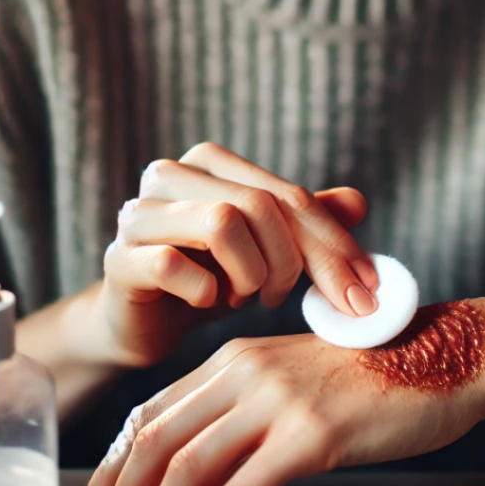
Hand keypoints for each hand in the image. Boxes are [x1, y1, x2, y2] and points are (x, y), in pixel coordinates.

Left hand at [74, 300, 484, 485]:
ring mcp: (279, 400)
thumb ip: (247, 412)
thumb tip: (201, 474)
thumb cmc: (378, 372)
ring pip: (188, 470)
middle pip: (157, 440)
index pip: (153, 411)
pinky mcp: (311, 434)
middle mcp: (247, 371)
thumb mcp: (298, 379)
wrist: (447, 354)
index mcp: (238, 356)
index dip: (116, 462)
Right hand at [94, 142, 379, 368]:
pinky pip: (174, 264)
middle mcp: (171, 174)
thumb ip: (308, 222)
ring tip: (245, 294)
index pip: (289, 195)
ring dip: (249, 273)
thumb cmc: (210, 275)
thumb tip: (358, 203)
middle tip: (293, 299)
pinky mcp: (119, 257)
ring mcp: (139, 213)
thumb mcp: (268, 249)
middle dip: (296, 262)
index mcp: (211, 162)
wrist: (142, 323)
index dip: (334, 243)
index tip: (365, 290)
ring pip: (222, 221)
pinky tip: (207, 301)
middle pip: (260, 205)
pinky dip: (205, 291)